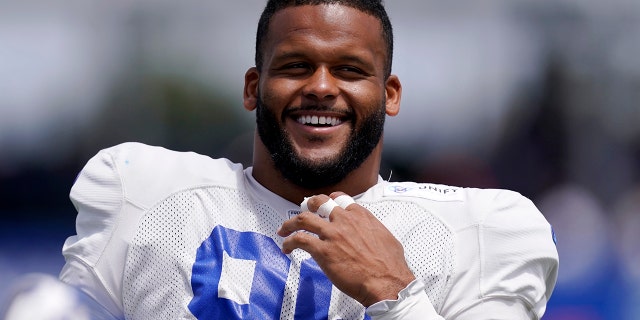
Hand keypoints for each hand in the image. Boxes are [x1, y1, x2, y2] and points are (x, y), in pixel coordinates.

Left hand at [277, 192, 415, 306]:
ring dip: (290, 223)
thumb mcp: (386, 238)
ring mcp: (332, 234)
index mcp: (361, 216)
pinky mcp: (323, 250)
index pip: (340, 199)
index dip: (330, 200)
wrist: (386, 281)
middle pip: (319, 203)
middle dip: (309, 204)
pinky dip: (289, 242)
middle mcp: (344, 221)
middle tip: (303, 210)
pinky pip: (299, 240)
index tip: (325, 203)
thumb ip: (373, 230)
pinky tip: (286, 248)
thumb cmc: (389, 266)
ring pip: (303, 219)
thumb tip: (371, 234)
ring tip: (284, 229)